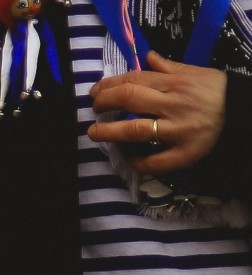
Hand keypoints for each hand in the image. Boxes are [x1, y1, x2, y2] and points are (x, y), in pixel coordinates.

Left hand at [88, 51, 228, 175]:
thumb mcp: (198, 73)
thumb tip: (147, 57)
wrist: (244, 114)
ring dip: (109, 132)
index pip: (135, 80)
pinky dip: (138, 162)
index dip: (109, 85)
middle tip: (94, 109)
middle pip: (130, 99)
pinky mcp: (186, 152)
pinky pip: (156, 161)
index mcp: (176, 83)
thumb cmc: (217, 93)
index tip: (95, 92)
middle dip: (105, 102)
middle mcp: (175, 104)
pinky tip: (128, 160)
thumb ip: (170, 67)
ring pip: (136, 130)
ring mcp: (179, 130)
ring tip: (94, 133)